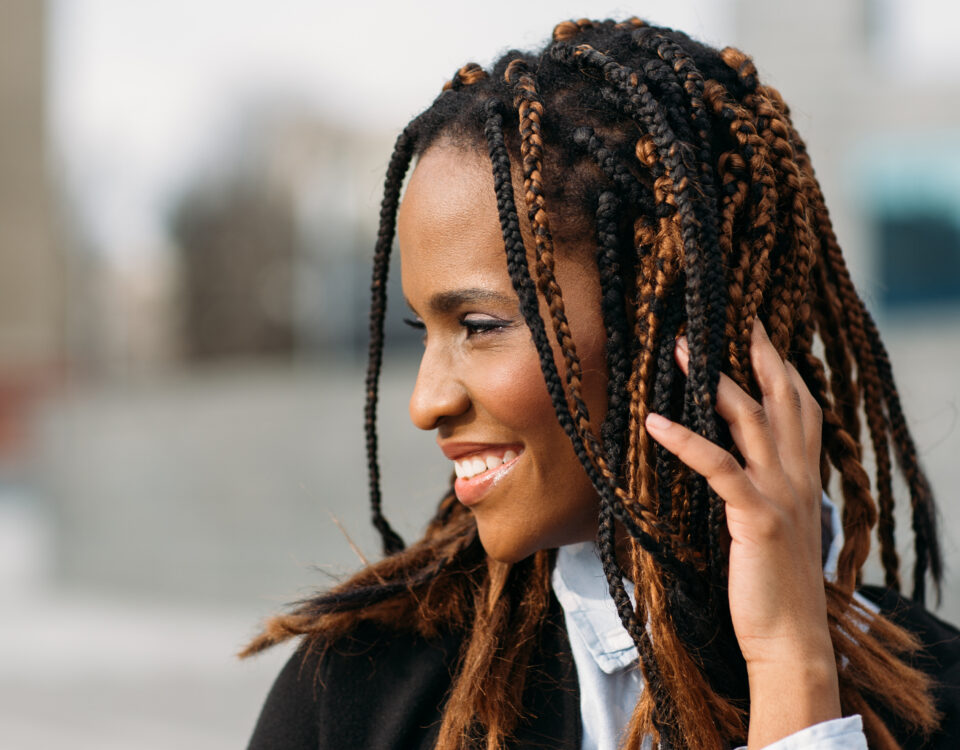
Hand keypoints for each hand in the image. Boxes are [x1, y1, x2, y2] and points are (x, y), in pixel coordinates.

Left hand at [644, 320, 839, 746]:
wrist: (789, 639)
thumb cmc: (770, 585)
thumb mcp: (770, 526)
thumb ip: (756, 489)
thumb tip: (724, 465)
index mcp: (803, 477)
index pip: (799, 405)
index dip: (780, 363)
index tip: (756, 329)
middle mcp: (799, 476)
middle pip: (781, 396)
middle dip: (754, 352)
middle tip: (722, 315)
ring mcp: (782, 494)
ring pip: (749, 419)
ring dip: (710, 380)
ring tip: (675, 348)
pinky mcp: (759, 517)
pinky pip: (719, 466)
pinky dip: (686, 440)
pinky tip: (654, 422)